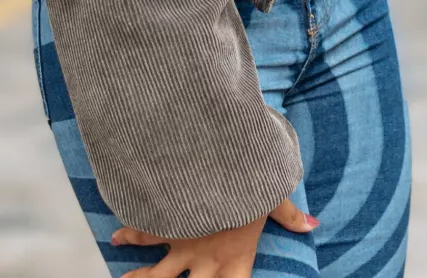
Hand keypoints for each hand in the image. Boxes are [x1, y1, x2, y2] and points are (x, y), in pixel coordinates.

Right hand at [113, 198, 315, 276]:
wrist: (214, 160)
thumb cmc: (249, 180)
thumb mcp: (273, 195)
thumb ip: (288, 214)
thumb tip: (311, 225)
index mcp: (236, 256)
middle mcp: (206, 258)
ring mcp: (182, 243)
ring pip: (157, 274)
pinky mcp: (164, 223)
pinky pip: (142, 232)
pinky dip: (128, 234)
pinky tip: (115, 236)